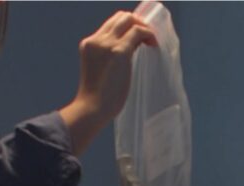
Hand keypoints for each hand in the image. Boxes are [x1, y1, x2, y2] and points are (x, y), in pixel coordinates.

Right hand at [59, 11, 156, 153]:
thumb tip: (130, 49)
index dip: (127, 25)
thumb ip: (109, 57)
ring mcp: (108, 44)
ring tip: (152, 41)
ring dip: (144, 28)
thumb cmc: (98, 98)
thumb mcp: (100, 70)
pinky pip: (138, 33)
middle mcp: (97, 40)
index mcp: (89, 44)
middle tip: (147, 37)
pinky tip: (154, 45)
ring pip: (129, 20)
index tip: (138, 36)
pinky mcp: (120, 52)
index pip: (110, 24)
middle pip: (120, 17)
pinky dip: (149, 35)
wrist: (92, 108)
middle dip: (137, 23)